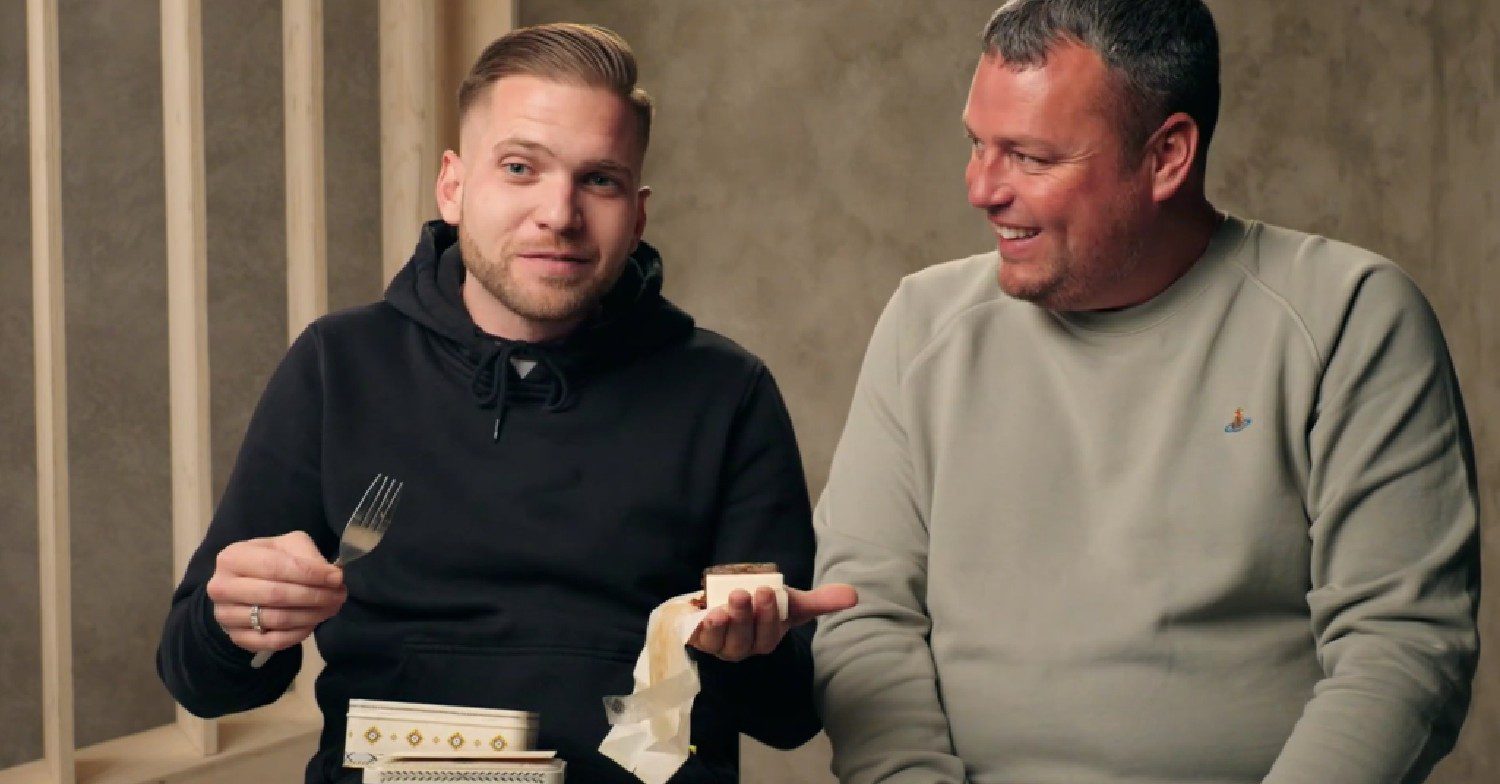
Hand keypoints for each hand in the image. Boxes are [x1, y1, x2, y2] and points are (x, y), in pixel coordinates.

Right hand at [206, 531, 345, 653]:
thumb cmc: (270, 560)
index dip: (310, 574)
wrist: (243, 586)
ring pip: (276, 620)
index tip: (337, 578)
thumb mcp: (287, 546)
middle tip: (339, 595)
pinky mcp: (236, 638)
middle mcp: (222, 587)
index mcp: (233, 557)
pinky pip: (273, 641)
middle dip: (315, 596)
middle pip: (276, 595)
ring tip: (331, 607)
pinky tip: (313, 623)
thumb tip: (332, 575)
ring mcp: (225, 616)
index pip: (276, 567)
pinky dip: (299, 634)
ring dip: (311, 615)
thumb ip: (308, 556)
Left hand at [688, 583, 857, 661]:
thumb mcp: (791, 601)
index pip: (768, 636)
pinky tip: (705, 614)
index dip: (768, 616)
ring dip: (725, 622)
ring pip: (722, 641)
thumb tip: (854, 596)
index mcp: (765, 640)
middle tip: (747, 593)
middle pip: (744, 640)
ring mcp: (719, 645)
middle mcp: (742, 648)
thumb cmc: (763, 605)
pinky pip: (699, 639)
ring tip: (728, 600)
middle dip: (746, 617)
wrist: (724, 601)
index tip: (769, 591)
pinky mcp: (698, 638)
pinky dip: (702, 628)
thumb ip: (820, 601)